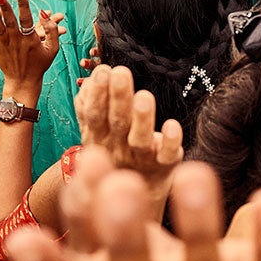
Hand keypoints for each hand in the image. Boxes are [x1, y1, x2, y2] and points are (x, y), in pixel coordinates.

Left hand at [0, 0, 66, 97]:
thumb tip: (43, 13)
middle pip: (10, 22)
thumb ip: (51, 30)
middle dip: (6, 8)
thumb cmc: (39, 64)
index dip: (23, 4)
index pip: (27, 18)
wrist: (23, 81)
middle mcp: (17, 41)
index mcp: (31, 39)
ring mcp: (5, 46)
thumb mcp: (53, 49)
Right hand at [73, 66, 184, 203]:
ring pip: (140, 139)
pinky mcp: (163, 165)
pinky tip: (172, 125)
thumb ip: (88, 105)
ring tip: (144, 96)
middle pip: (117, 123)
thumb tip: (94, 76)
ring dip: (142, 118)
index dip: (97, 94)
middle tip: (121, 73)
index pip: (94, 115)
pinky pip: (167, 155)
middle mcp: (117, 149)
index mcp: (98, 137)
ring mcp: (141, 158)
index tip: (103, 70)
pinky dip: (169, 141)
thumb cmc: (115, 149)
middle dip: (118, 97)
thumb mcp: (94, 130)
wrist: (135, 190)